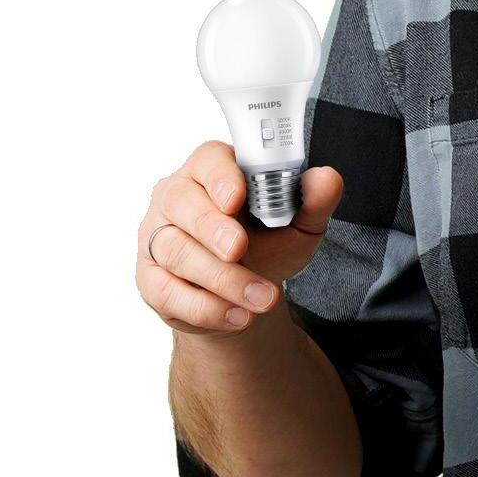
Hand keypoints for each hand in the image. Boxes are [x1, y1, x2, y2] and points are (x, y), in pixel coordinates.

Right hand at [135, 141, 343, 335]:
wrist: (246, 294)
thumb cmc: (267, 245)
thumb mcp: (299, 225)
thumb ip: (313, 201)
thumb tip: (327, 179)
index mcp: (212, 170)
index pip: (208, 160)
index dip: (220, 177)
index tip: (237, 197)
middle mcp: (176, 197)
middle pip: (182, 202)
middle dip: (213, 228)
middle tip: (240, 249)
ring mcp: (156, 236)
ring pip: (176, 251)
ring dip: (221, 278)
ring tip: (261, 298)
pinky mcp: (150, 278)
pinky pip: (167, 291)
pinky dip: (205, 307)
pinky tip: (237, 315)